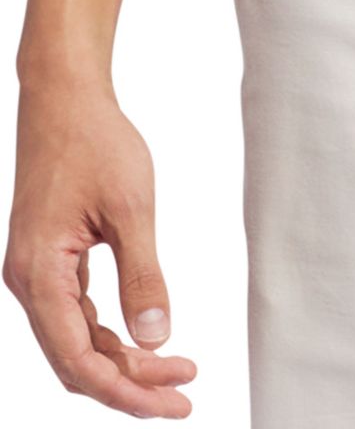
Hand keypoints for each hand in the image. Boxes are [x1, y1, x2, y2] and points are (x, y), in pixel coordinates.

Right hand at [4, 75, 196, 416]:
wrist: (64, 97)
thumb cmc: (95, 142)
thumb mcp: (130, 207)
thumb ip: (143, 276)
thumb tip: (156, 339)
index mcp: (40, 275)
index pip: (78, 360)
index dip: (125, 390)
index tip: (172, 402)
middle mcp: (29, 282)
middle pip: (76, 359)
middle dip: (130, 384)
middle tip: (183, 396)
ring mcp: (36, 272)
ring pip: (76, 339)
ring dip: (123, 360)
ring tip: (177, 371)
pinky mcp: (49, 259)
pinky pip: (75, 314)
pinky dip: (109, 333)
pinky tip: (145, 339)